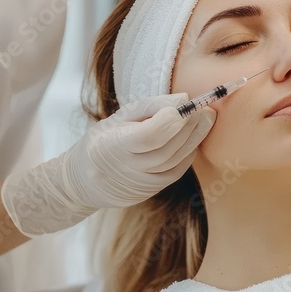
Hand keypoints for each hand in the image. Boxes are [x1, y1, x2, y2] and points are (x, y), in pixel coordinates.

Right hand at [0, 93, 214, 236]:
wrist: (84, 181)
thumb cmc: (102, 140)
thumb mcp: (117, 117)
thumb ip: (150, 106)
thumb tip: (184, 99)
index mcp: (109, 146)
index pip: (147, 136)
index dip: (170, 119)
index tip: (185, 101)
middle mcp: (124, 170)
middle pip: (166, 149)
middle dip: (190, 125)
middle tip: (205, 106)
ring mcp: (138, 185)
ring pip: (175, 162)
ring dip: (195, 138)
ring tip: (206, 117)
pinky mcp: (149, 192)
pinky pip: (176, 172)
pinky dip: (189, 153)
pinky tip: (194, 138)